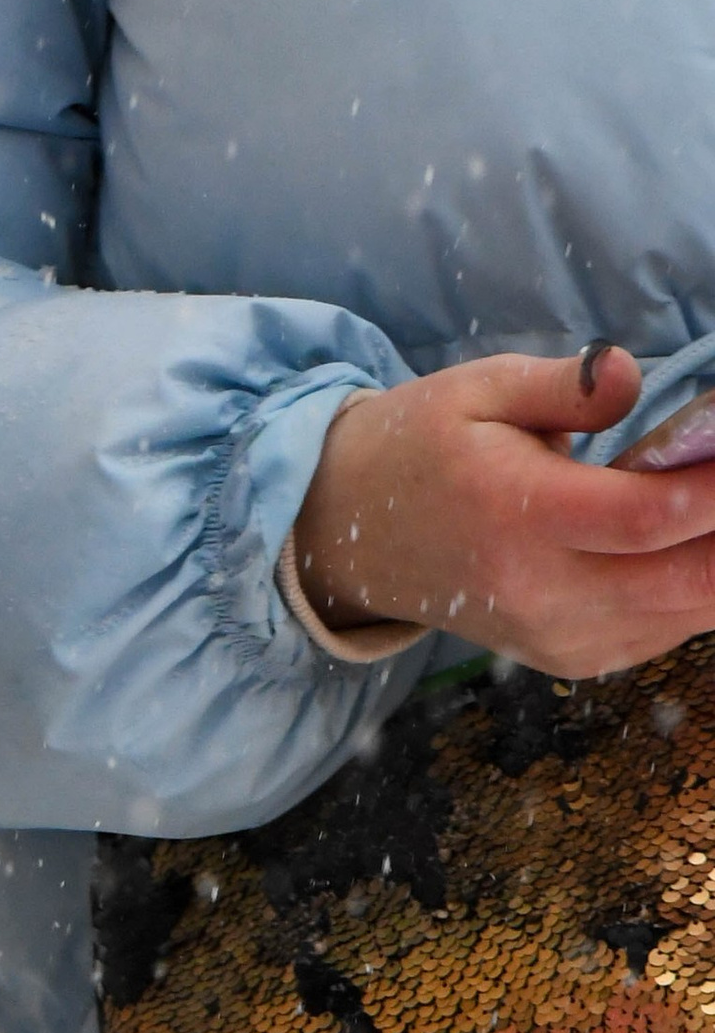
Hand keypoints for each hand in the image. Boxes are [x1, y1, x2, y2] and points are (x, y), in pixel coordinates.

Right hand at [293, 348, 714, 676]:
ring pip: (684, 616)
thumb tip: (630, 376)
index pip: (646, 516)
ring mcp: (554, 635)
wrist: (351, 538)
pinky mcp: (566, 656)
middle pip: (683, 582)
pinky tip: (701, 548)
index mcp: (517, 516)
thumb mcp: (481, 388)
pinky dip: (698, 594)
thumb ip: (565, 384)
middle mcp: (538, 592)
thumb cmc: (422, 451)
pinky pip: (661, 634)